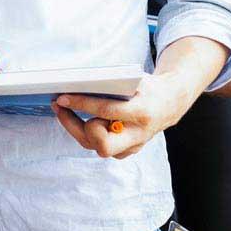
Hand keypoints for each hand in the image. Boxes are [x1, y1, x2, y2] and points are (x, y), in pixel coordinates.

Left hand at [52, 71, 194, 158]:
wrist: (169, 104)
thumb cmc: (147, 89)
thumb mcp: (134, 79)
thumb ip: (111, 83)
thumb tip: (77, 81)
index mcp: (142, 113)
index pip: (107, 112)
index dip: (81, 104)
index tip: (62, 98)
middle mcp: (137, 135)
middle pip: (102, 144)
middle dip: (78, 128)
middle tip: (62, 108)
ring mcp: (132, 146)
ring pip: (96, 146)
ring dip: (74, 128)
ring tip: (62, 109)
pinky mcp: (126, 151)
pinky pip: (99, 146)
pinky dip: (85, 133)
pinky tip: (75, 117)